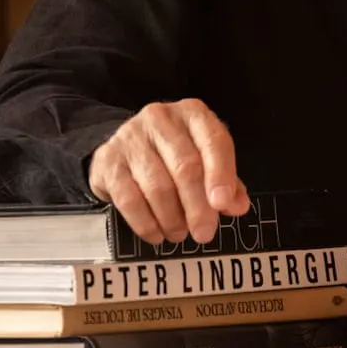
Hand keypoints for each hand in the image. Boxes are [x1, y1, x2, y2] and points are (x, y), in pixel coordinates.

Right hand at [89, 98, 249, 245]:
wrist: (123, 147)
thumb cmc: (173, 154)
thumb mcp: (204, 159)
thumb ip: (227, 182)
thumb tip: (238, 206)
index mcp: (193, 114)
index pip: (214, 142)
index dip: (221, 175)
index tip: (223, 204)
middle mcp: (161, 118)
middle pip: (186, 166)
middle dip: (198, 207)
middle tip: (204, 233)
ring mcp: (131, 137)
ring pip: (158, 186)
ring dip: (172, 219)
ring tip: (180, 234)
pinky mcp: (108, 160)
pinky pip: (129, 199)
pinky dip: (146, 223)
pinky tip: (157, 234)